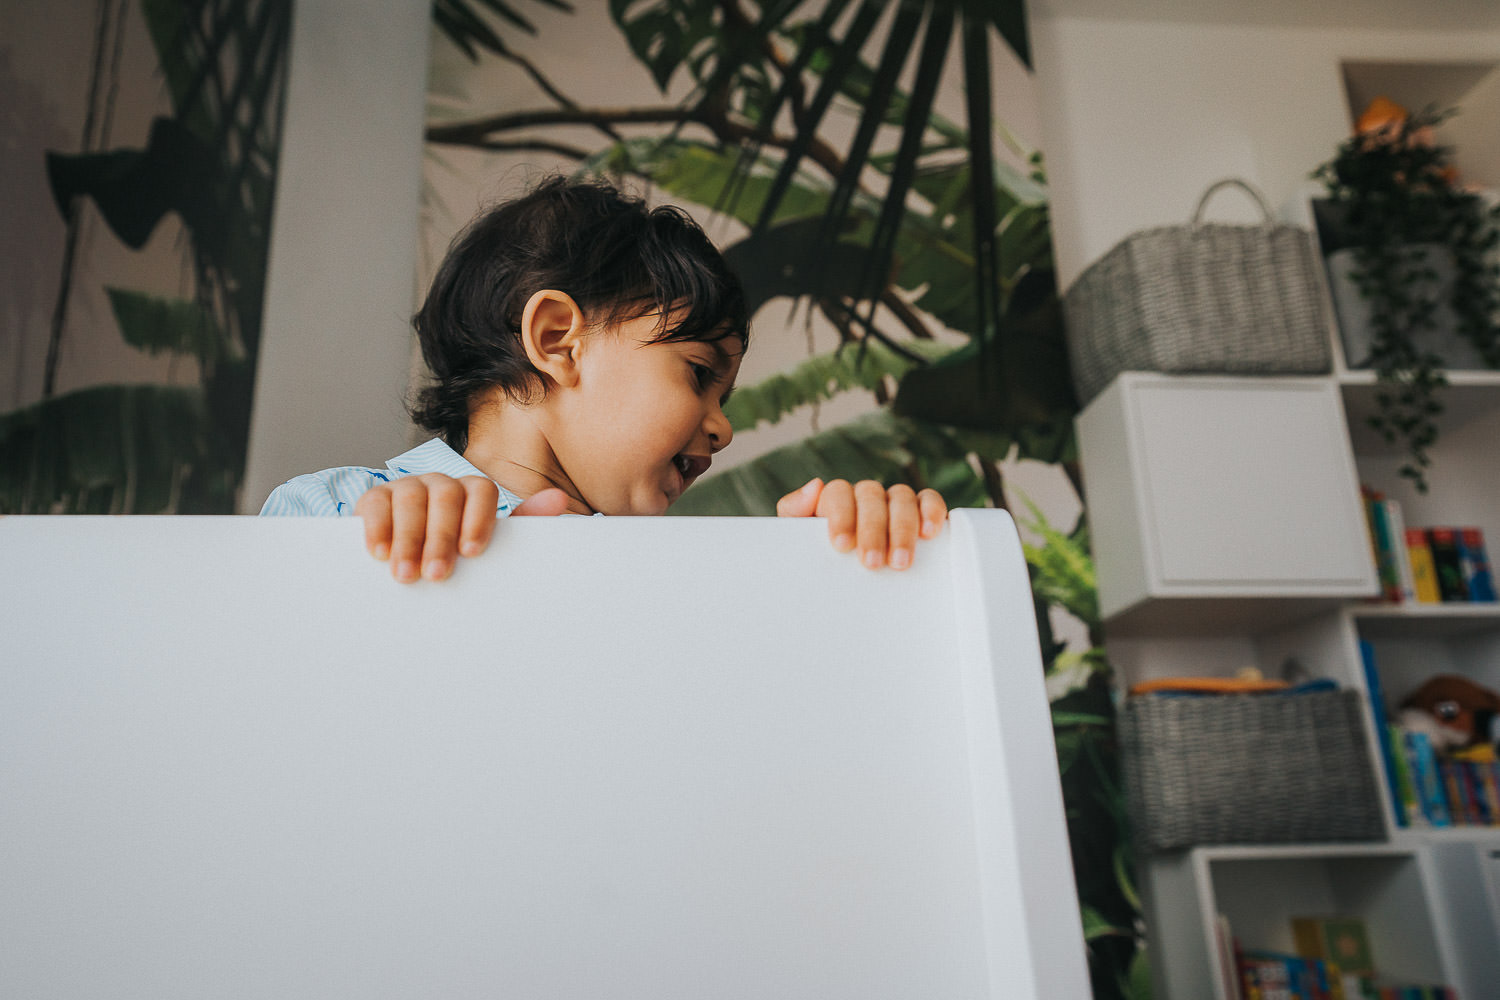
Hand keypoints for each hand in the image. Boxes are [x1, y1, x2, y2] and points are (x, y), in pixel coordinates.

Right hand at [354, 474, 567, 582]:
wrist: (408, 558)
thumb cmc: (455, 553)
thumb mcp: (484, 544)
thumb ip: (519, 525)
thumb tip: (558, 499)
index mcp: (470, 492)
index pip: (481, 490)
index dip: (478, 519)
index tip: (472, 553)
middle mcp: (439, 483)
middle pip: (445, 496)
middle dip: (440, 538)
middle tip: (436, 575)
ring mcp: (406, 487)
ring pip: (411, 499)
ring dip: (409, 540)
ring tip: (406, 575)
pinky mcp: (374, 498)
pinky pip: (375, 504)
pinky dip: (377, 528)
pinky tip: (379, 553)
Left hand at [776, 478, 946, 569]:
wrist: (838, 593)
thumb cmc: (820, 564)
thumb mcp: (799, 543)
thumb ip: (795, 512)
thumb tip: (815, 484)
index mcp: (834, 500)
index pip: (838, 493)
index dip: (841, 516)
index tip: (841, 545)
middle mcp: (865, 496)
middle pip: (871, 497)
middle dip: (872, 530)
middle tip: (871, 563)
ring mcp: (894, 502)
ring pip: (901, 498)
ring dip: (902, 528)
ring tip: (900, 563)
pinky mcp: (921, 512)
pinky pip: (929, 500)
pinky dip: (931, 511)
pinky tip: (930, 533)